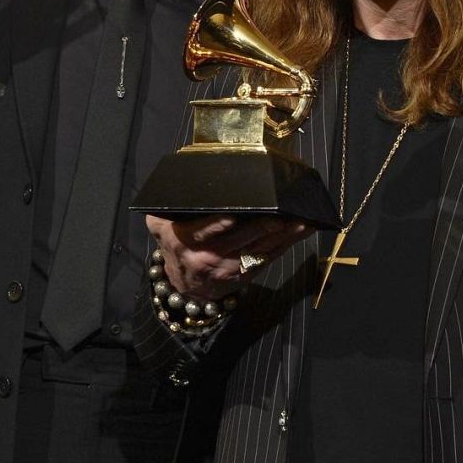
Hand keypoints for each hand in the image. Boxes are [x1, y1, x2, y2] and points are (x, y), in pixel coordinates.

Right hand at [145, 214, 310, 300]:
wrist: (186, 286)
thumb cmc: (176, 245)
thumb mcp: (160, 226)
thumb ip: (169, 207)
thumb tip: (184, 177)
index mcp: (184, 240)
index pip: (202, 232)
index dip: (218, 225)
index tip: (233, 216)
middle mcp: (207, 256)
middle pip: (239, 240)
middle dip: (262, 227)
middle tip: (281, 214)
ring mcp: (228, 267)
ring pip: (259, 249)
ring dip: (282, 235)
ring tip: (300, 221)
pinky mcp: (245, 273)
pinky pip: (268, 257)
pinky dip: (287, 244)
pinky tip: (301, 231)